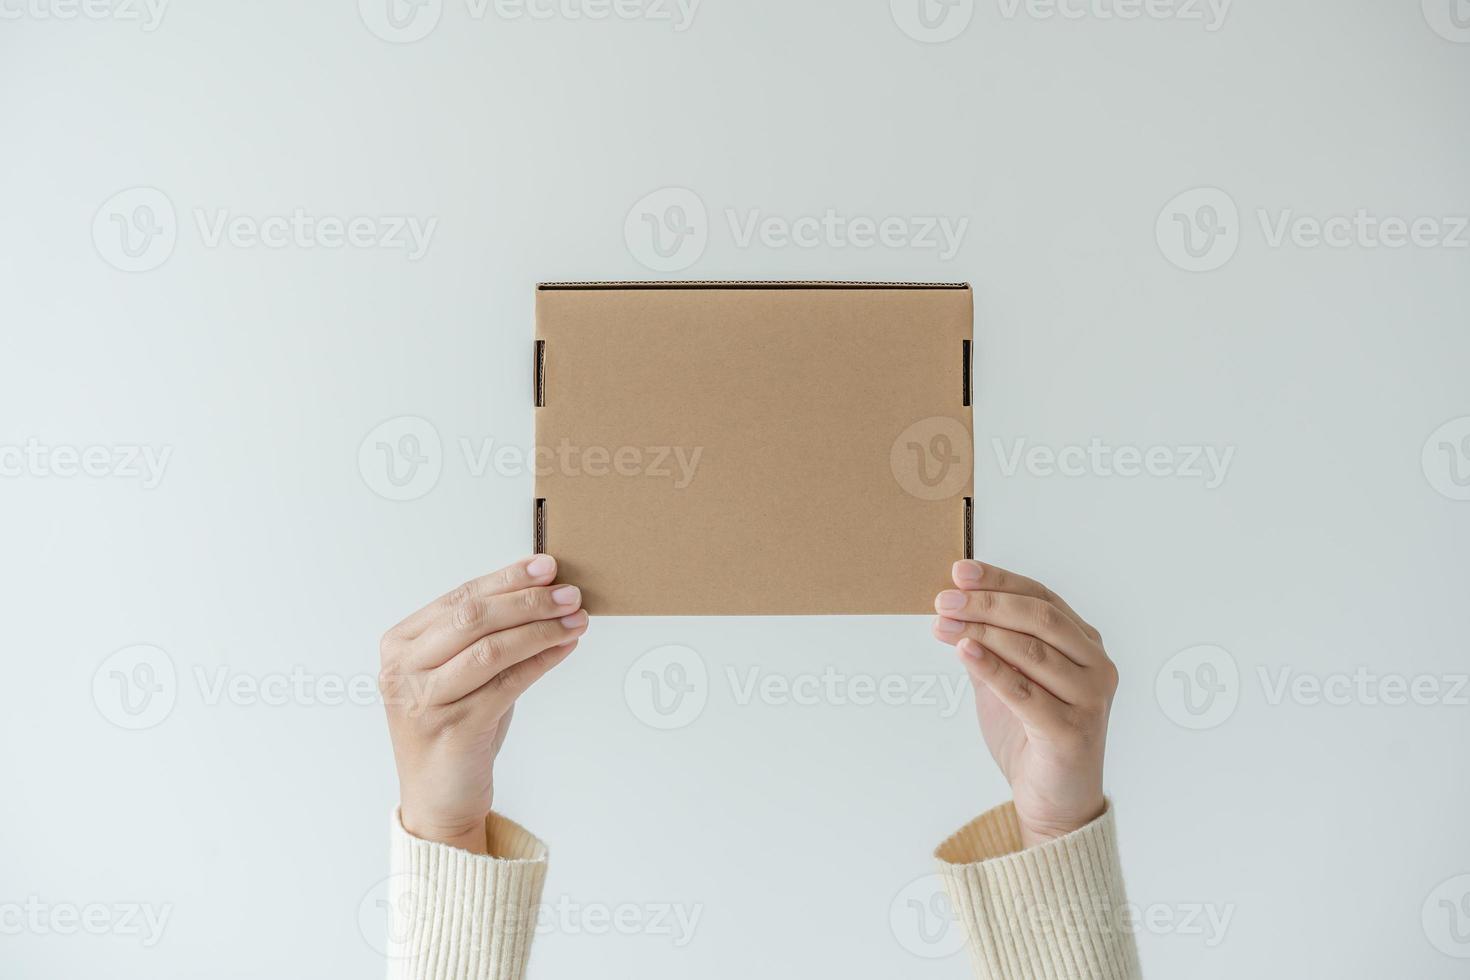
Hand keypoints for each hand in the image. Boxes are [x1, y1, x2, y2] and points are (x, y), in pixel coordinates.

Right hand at [378, 554, 587, 853]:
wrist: (438, 798)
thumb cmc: (453, 726)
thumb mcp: (459, 673)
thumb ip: (484, 634)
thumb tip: (542, 591)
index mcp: (399, 645)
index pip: (460, 598)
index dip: (506, 578)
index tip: (546, 566)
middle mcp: (404, 670)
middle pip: (473, 618)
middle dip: (527, 600)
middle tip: (570, 593)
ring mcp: (425, 701)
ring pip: (491, 648)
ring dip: (540, 629)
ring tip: (576, 618)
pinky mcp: (455, 729)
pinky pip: (508, 684)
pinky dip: (542, 661)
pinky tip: (565, 647)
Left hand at [932, 560, 1117, 848]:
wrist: (1055, 805)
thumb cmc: (1032, 738)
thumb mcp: (1007, 682)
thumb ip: (991, 647)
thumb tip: (955, 608)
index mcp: (1085, 645)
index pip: (1042, 598)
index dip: (1000, 581)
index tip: (960, 572)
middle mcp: (1096, 666)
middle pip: (1040, 618)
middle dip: (987, 603)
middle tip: (945, 599)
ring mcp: (1090, 699)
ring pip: (1032, 650)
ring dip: (981, 630)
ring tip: (942, 622)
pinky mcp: (1073, 731)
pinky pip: (1025, 692)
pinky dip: (992, 667)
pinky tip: (964, 650)